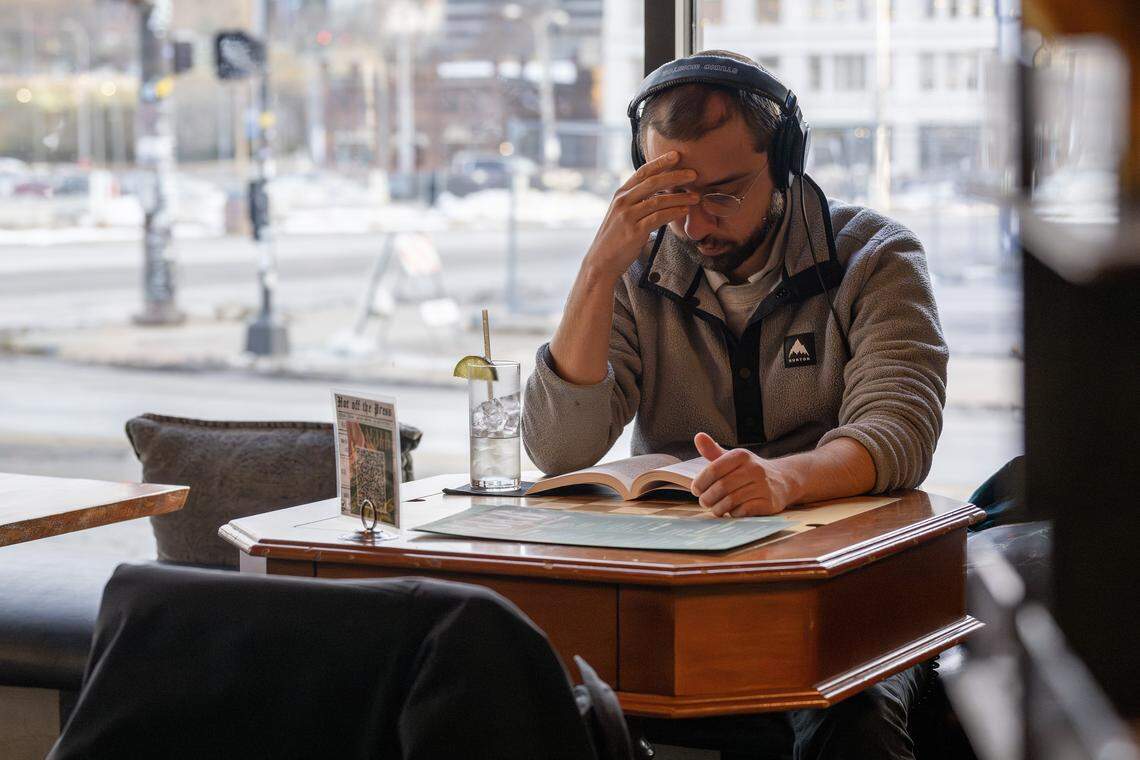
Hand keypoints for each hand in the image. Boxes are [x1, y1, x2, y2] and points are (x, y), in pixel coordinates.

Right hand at [584, 151, 698, 279]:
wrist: (601, 262)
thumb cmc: (615, 238)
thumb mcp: (622, 214)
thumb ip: (637, 201)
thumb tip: (660, 193)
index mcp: (620, 194)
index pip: (642, 172)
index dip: (660, 162)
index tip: (676, 155)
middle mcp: (623, 202)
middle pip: (652, 182)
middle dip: (675, 176)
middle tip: (694, 174)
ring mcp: (628, 216)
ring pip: (658, 200)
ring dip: (680, 198)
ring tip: (695, 197)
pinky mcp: (634, 232)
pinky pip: (658, 218)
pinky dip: (674, 213)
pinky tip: (684, 211)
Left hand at [691, 433, 797, 516]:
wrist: (782, 480)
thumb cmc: (749, 471)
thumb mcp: (733, 458)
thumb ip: (713, 451)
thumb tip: (698, 436)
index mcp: (741, 456)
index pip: (713, 469)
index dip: (700, 482)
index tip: (696, 490)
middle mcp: (754, 468)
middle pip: (721, 487)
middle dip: (707, 498)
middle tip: (704, 502)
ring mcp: (763, 486)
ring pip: (731, 501)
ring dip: (718, 508)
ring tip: (715, 509)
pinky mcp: (769, 502)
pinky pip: (744, 511)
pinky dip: (734, 513)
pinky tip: (733, 511)